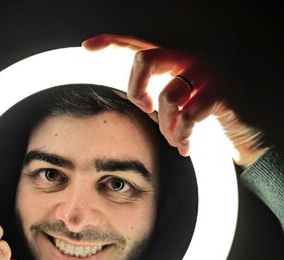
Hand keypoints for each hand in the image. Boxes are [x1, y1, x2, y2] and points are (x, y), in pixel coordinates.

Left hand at [83, 34, 270, 167]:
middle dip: (137, 91)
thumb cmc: (203, 116)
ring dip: (166, 126)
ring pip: (167, 96)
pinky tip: (185, 146)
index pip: (140, 45)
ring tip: (174, 139)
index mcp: (176, 60)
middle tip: (146, 111)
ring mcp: (207, 72)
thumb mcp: (177, 103)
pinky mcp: (220, 92)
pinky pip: (187, 116)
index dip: (112, 42)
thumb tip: (137, 102)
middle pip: (145, 60)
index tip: (88, 46)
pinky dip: (182, 135)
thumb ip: (156, 97)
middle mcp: (190, 59)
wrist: (243, 130)